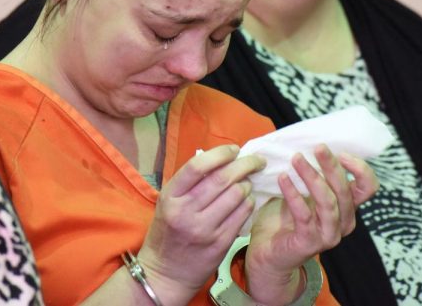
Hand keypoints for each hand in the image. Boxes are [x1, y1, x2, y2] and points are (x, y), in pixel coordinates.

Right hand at [137, 144, 265, 304]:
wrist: (165, 273)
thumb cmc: (167, 231)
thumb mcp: (167, 202)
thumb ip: (188, 182)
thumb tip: (218, 159)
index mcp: (170, 197)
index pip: (197, 166)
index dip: (220, 154)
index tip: (234, 149)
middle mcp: (186, 212)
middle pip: (222, 179)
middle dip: (244, 164)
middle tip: (256, 160)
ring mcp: (204, 229)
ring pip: (236, 195)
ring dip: (247, 184)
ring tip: (248, 181)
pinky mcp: (220, 243)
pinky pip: (242, 215)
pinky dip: (249, 203)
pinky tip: (247, 199)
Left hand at [244, 145, 377, 303]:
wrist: (266, 252)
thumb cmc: (283, 217)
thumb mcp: (301, 190)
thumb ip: (310, 173)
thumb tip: (305, 141)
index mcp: (346, 207)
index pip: (368, 188)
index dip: (360, 169)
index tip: (341, 151)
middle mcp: (343, 222)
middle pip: (345, 191)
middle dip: (332, 166)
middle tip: (317, 147)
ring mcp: (328, 235)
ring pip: (328, 203)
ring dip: (312, 177)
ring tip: (296, 159)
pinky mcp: (309, 243)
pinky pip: (304, 215)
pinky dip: (293, 195)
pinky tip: (283, 179)